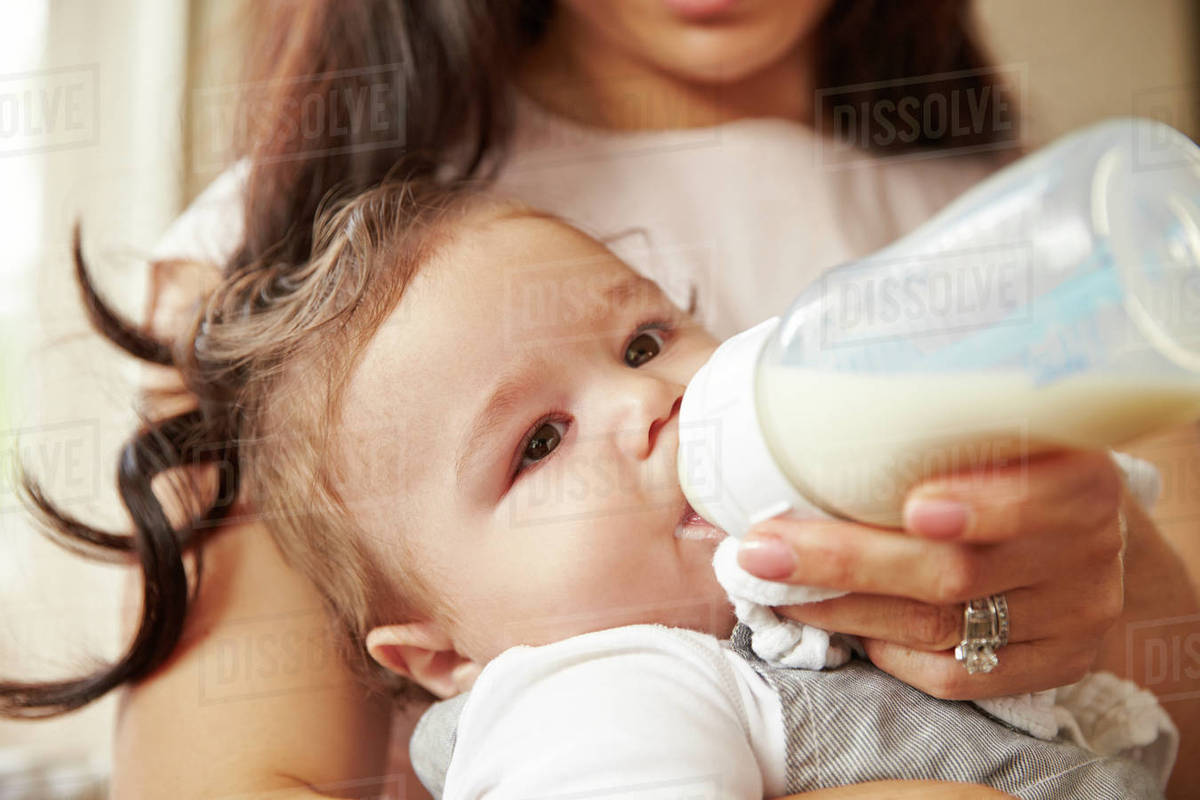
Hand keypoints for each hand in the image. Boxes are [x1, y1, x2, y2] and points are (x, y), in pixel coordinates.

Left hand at [737, 450, 1126, 698]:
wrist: (1074, 523)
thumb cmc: (1004, 461)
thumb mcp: (992, 429)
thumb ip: (933, 430)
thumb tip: (805, 427)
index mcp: (1080, 476)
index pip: (1040, 495)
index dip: (982, 505)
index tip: (912, 506)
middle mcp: (1089, 549)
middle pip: (957, 570)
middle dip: (847, 560)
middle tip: (766, 549)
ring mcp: (1075, 615)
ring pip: (940, 626)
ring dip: (842, 608)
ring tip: (776, 585)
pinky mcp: (1056, 665)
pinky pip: (955, 676)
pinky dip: (887, 650)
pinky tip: (843, 624)